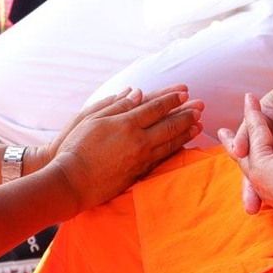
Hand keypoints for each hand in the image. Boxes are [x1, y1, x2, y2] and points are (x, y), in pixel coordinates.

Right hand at [50, 87, 204, 210]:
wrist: (72, 181)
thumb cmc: (76, 147)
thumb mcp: (92, 119)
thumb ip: (117, 105)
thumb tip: (137, 93)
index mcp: (126, 123)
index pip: (155, 107)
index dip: (171, 98)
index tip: (185, 92)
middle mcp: (138, 140)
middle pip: (168, 125)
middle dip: (186, 114)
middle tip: (201, 106)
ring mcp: (140, 159)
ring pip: (170, 143)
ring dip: (186, 132)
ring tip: (199, 124)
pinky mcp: (139, 173)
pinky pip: (163, 159)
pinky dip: (176, 150)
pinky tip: (183, 146)